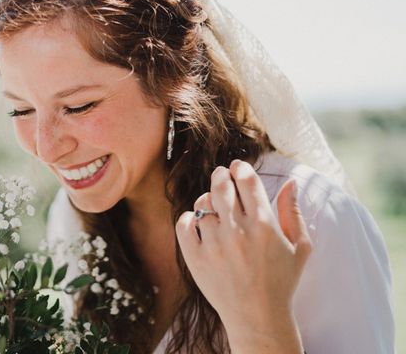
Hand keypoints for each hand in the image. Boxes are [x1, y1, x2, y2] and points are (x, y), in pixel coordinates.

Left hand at [175, 159, 311, 349]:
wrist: (258, 318)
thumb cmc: (282, 281)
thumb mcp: (300, 247)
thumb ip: (293, 212)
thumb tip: (290, 181)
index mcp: (264, 224)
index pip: (246, 180)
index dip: (240, 167)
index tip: (237, 167)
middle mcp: (237, 231)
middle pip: (221, 185)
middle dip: (221, 175)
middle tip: (222, 175)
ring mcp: (214, 244)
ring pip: (202, 203)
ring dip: (207, 199)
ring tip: (214, 206)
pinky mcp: (196, 258)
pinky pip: (184, 224)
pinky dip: (189, 218)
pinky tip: (199, 223)